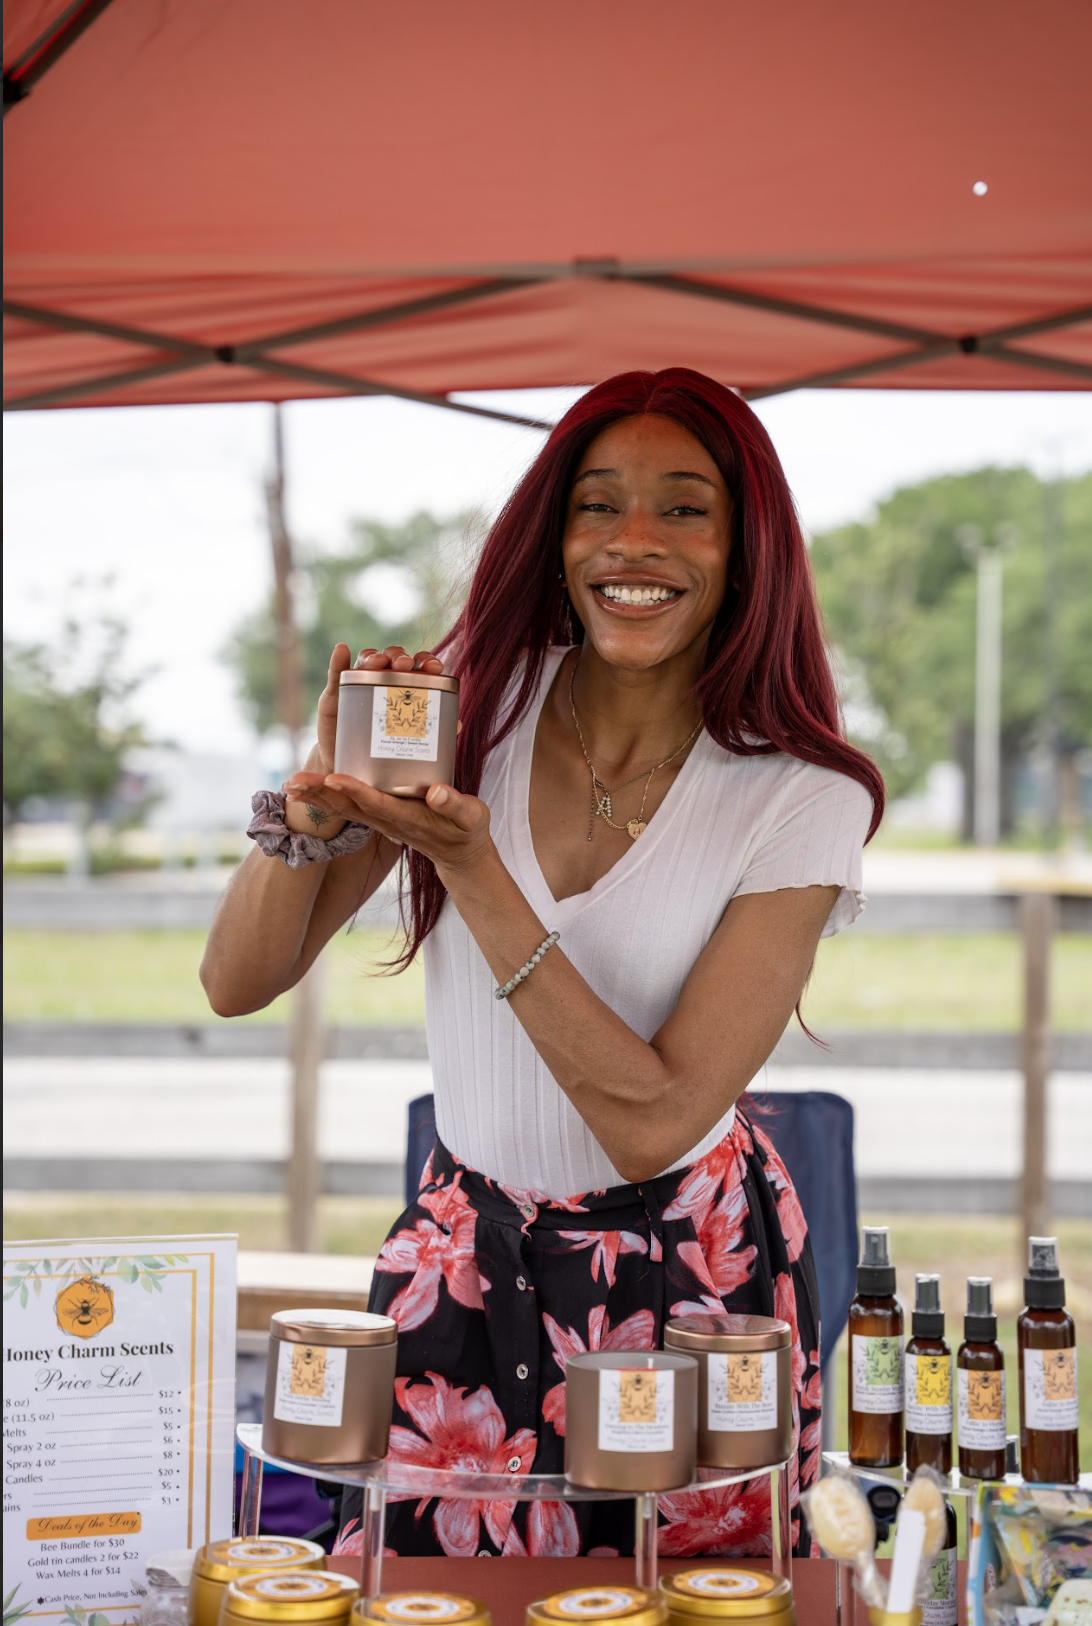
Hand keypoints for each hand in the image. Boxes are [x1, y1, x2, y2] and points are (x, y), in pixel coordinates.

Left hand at [282, 773, 489, 878]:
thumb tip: (437, 791)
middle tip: (292, 782)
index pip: (376, 803)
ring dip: (315, 797)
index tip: (332, 779)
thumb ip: (454, 804)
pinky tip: (307, 790)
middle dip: (320, 794)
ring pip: (342, 809)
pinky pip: (346, 808)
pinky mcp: (378, 817)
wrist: (459, 855)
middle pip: (348, 807)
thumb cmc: (467, 830)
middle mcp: (388, 820)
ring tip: (289, 785)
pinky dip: (324, 799)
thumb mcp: (471, 816)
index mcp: (409, 817)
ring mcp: (380, 820)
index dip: (354, 791)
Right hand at [313, 644, 445, 774]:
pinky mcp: (337, 693)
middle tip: (405, 664)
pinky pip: (336, 672)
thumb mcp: (407, 741)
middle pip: (393, 659)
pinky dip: (339, 658)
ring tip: (379, 662)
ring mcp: (359, 684)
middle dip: (401, 657)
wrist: (350, 768)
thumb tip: (457, 724)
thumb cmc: (385, 750)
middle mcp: (384, 681)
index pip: (418, 667)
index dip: (426, 661)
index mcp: (405, 687)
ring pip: (368, 660)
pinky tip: (342, 649)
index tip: (434, 667)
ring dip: (374, 656)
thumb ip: (430, 729)